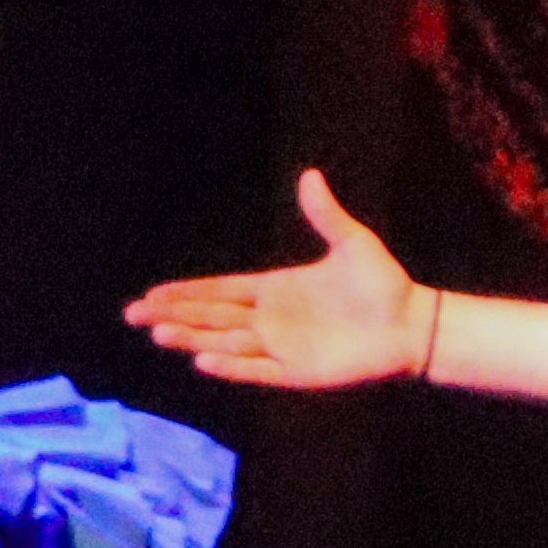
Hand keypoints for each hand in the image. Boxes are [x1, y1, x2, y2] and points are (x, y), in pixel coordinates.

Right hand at [126, 172, 439, 391]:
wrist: (413, 324)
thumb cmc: (383, 284)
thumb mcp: (352, 242)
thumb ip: (325, 214)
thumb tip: (309, 175)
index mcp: (275, 289)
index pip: (219, 291)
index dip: (185, 293)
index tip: (152, 294)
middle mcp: (270, 319)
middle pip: (211, 317)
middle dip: (173, 316)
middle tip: (134, 315)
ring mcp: (282, 347)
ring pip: (226, 343)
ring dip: (193, 339)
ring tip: (159, 334)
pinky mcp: (298, 372)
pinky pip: (258, 370)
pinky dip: (232, 366)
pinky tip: (204, 359)